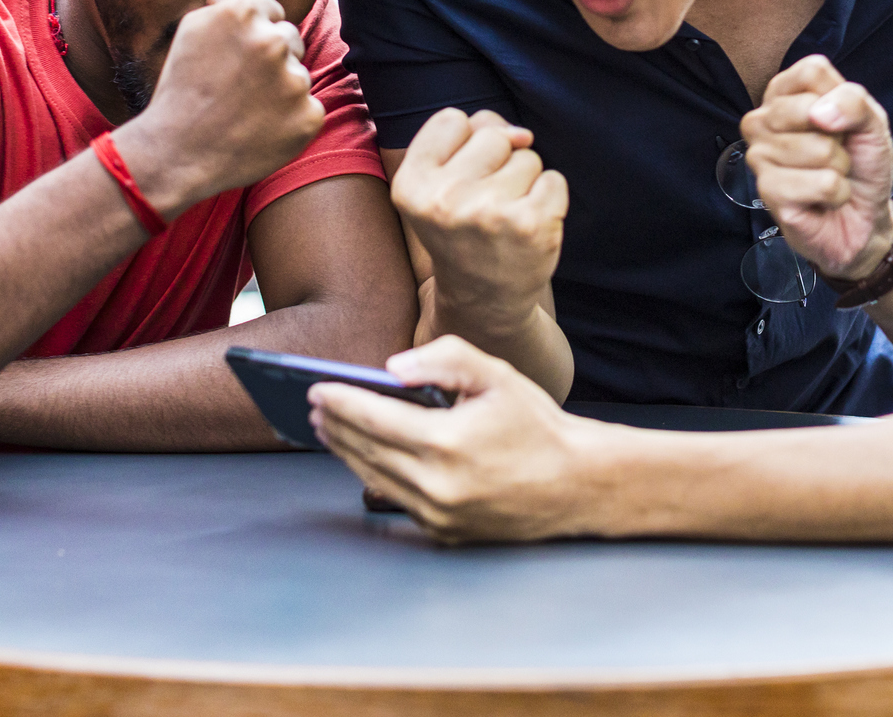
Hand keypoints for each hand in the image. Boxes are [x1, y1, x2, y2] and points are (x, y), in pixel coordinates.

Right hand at [120, 0, 324, 213]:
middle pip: (290, 40)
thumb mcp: (191, 32)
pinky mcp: (308, 116)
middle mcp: (272, 41)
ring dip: (280, 91)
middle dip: (272, 60)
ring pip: (298, 76)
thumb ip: (225, 7)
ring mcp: (294, 80)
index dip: (253, 36)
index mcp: (243, 13)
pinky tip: (259, 131)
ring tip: (244, 112)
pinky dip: (290, 121)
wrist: (176, 154)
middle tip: (239, 87)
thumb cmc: (180, 93)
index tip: (237, 58)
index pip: (272, 11)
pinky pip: (308, 109)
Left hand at [311, 336, 596, 542]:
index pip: (374, 418)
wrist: (578, 484)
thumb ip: (444, 358)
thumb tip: (392, 367)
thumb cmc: (538, 426)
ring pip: (373, 477)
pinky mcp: (443, 532)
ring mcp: (438, 515)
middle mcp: (437, 486)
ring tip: (329, 428)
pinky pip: (395, 500)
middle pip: (365, 450)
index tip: (316, 388)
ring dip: (346, 450)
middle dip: (335, 424)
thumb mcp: (497, 375)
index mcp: (447, 443)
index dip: (340, 401)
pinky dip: (374, 474)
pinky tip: (364, 456)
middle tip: (314, 405)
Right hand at [390, 109, 565, 335]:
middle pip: (493, 134)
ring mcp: (489, 213)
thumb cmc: (463, 230)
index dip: (463, 145)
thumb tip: (521, 134)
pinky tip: (529, 226)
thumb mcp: (439, 185)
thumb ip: (469, 139)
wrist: (484, 301)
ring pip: (527, 156)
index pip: (451, 120)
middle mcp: (445, 199)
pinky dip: (549, 198)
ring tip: (506, 217)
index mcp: (411, 186)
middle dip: (498, 161)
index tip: (460, 180)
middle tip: (486, 204)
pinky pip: (554, 179)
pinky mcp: (531, 225)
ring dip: (525, 182)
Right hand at [741, 55, 892, 279]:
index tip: (841, 122)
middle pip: (810, 109)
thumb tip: (818, 114)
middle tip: (835, 153)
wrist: (864, 216)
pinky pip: (821, 183)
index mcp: (784, 93)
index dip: (840, 99)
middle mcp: (762, 119)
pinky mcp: (768, 191)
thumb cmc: (861, 163)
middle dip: (840, 138)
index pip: (811, 71)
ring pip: (819, 149)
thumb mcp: (872, 122)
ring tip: (829, 176)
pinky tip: (823, 199)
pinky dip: (836, 193)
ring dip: (839, 169)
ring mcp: (759, 155)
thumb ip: (853, 102)